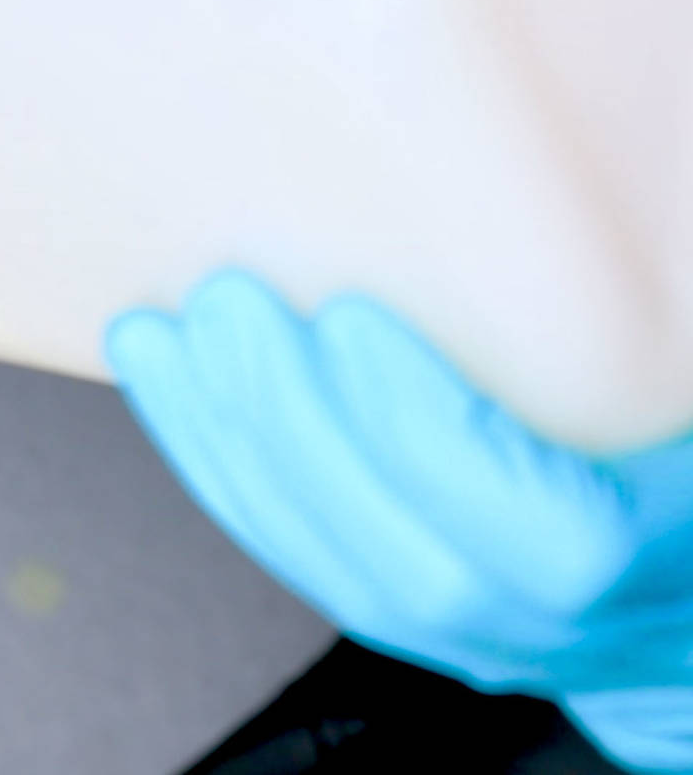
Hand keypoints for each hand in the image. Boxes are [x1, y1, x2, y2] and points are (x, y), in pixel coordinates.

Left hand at [105, 270, 692, 772]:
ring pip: (341, 572)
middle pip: (413, 566)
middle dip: (294, 426)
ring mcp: (503, 638)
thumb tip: (640, 171)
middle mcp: (589, 624)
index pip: (554, 542)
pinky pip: (311, 561)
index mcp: (673, 548)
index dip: (430, 434)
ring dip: (234, 446)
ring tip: (168, 339)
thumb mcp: (691, 378)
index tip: (348, 318)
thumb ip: (649, 317)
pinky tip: (177, 389)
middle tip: (226, 306)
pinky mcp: (430, 621)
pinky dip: (229, 470)